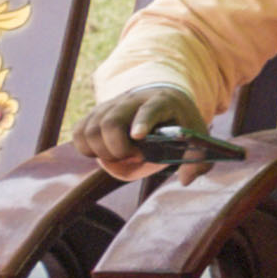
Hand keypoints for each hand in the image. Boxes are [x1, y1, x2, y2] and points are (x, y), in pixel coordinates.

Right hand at [79, 87, 210, 179]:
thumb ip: (198, 159)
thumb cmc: (179, 121)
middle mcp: (132, 100)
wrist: (160, 97)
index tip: (138, 136)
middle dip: (117, 148)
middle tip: (133, 156)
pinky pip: (78, 132)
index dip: (142, 122)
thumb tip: (186, 180)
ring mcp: (109, 106)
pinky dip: (86, 148)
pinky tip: (104, 152)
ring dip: (102, 151)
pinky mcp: (94, 114)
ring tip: (121, 155)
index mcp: (162, 102)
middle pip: (110, 123)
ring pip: (90, 129)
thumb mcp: (197, 136)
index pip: (149, 109)